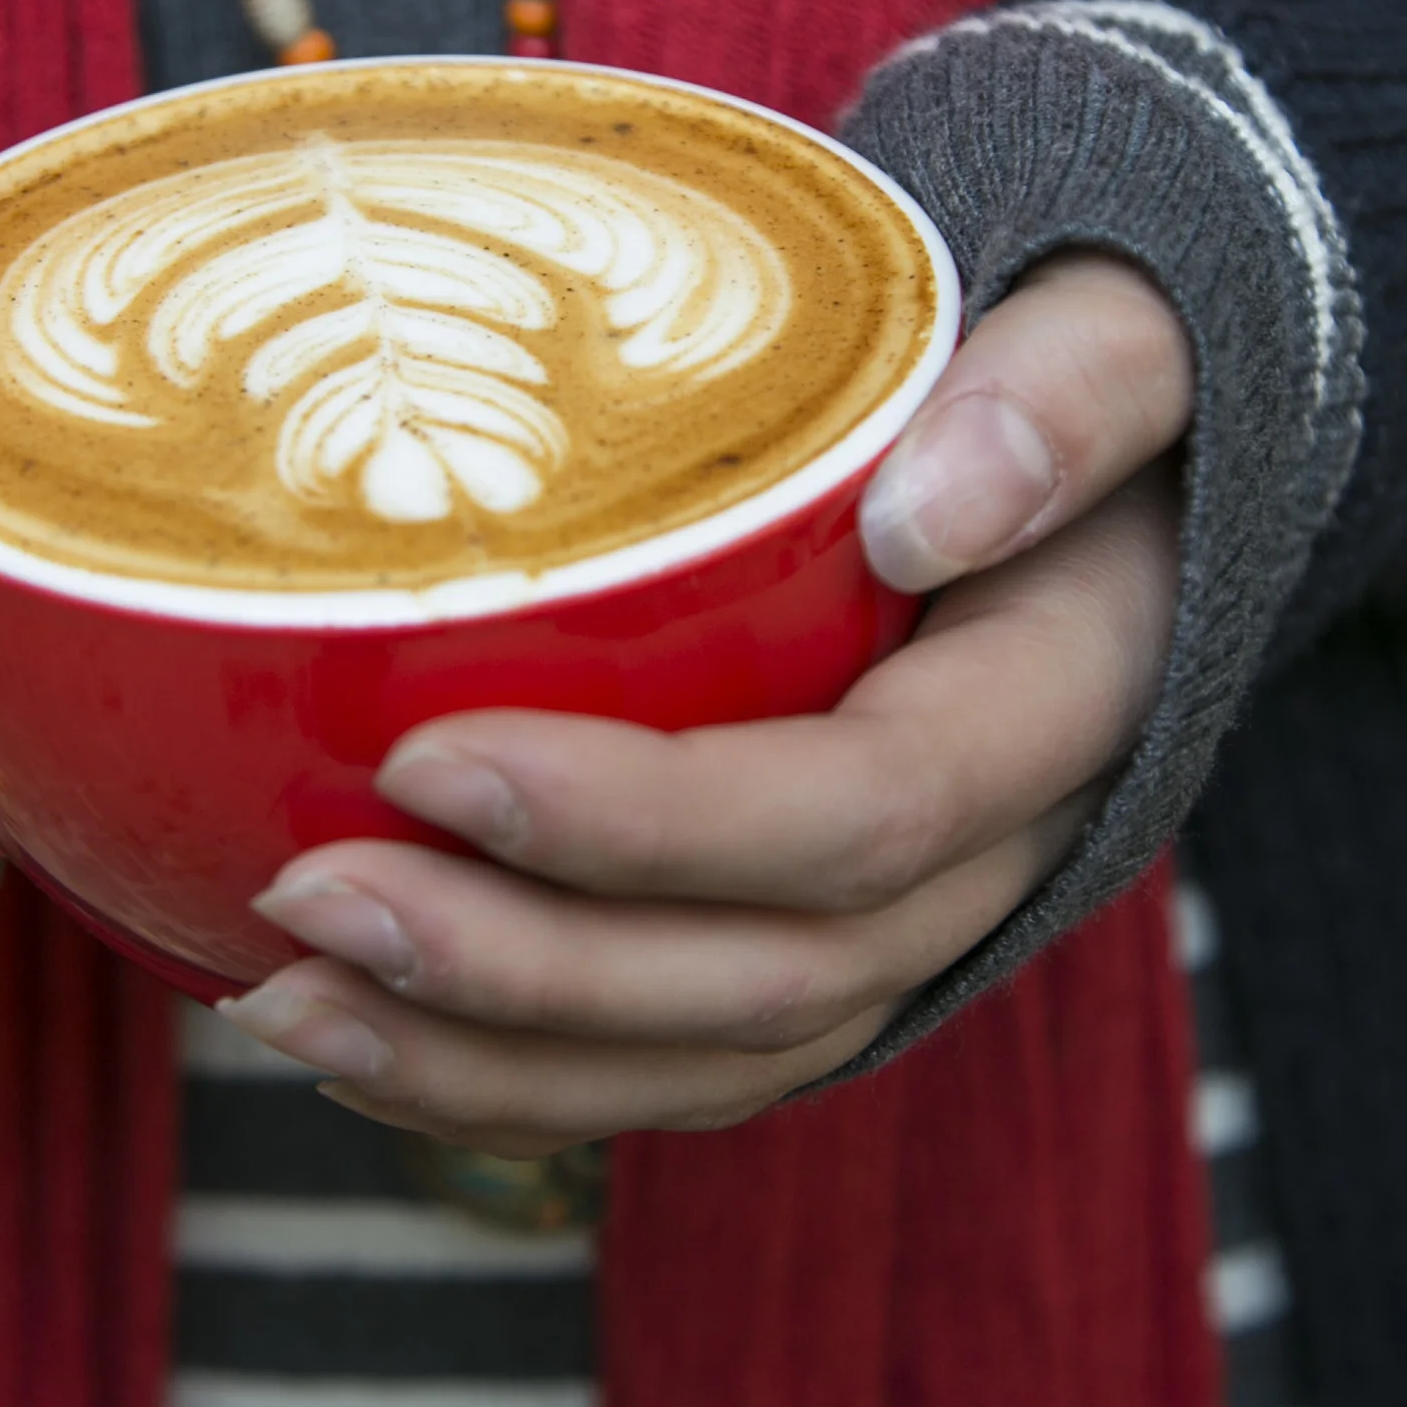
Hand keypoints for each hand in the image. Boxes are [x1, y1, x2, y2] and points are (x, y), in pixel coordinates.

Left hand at [226, 252, 1192, 1148]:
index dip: (645, 819)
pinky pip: (677, 1059)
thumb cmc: (1080, 364)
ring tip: (282, 1002)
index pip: (855, 814)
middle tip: (305, 892)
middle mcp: (999, 859)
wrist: (1120, 445)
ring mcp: (912, 925)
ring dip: (485, 1059)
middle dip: (520, 965)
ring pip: (708, 1057)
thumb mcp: (1123, 328)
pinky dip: (510, 1078)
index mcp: (1064, 709)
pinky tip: (349, 1036)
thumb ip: (1067, 390)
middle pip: (761, 975)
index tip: (427, 756)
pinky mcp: (823, 942)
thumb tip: (928, 503)